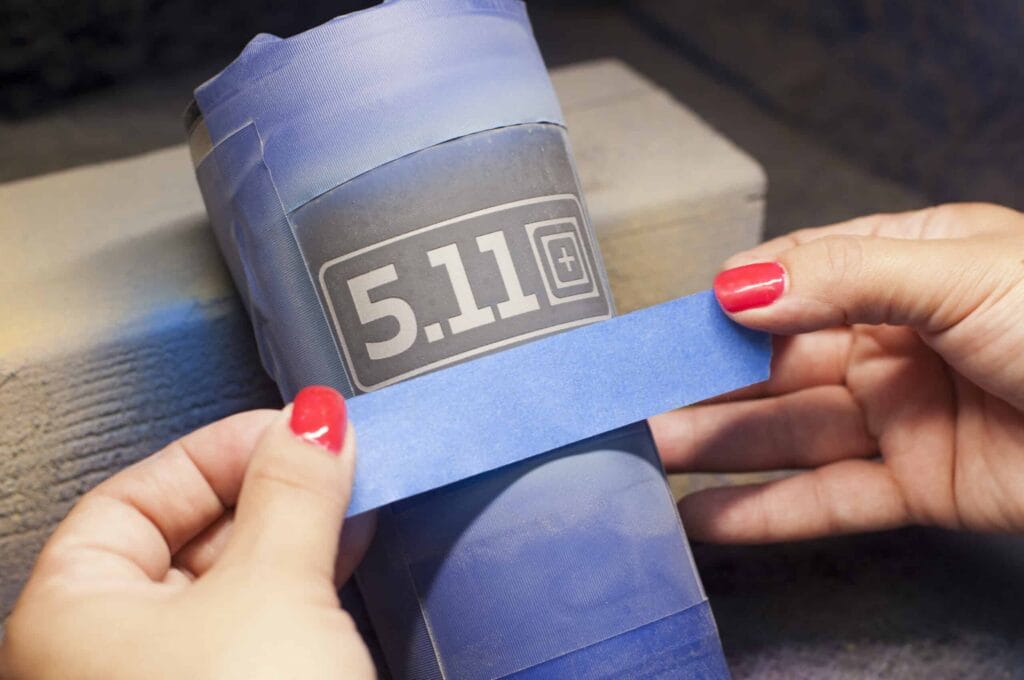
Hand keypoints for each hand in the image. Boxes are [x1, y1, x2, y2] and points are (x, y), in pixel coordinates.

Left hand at [0, 387, 374, 679]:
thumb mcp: (273, 587)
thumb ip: (292, 492)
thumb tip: (313, 422)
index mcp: (69, 618)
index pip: (134, 495)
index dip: (218, 452)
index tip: (291, 430)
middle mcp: (104, 655)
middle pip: (186, 536)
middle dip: (267, 494)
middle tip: (329, 462)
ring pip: (228, 585)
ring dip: (292, 539)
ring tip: (348, 502)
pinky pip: (255, 627)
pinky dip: (298, 591)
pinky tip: (342, 562)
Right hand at [652, 203, 1023, 542]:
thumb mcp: (963, 275)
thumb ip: (847, 276)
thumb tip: (745, 288)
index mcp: (907, 269)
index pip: (798, 277)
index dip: (735, 301)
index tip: (679, 323)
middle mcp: (896, 342)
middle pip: (779, 363)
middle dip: (707, 382)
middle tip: (641, 394)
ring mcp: (905, 415)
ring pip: (791, 432)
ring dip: (718, 446)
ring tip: (651, 451)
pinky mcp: (920, 486)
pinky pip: (829, 499)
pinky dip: (766, 513)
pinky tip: (707, 514)